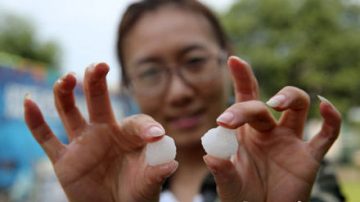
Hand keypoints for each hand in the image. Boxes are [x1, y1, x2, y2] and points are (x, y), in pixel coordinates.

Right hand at [24, 63, 177, 201]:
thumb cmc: (136, 192)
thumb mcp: (149, 183)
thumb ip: (157, 171)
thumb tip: (171, 162)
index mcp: (129, 135)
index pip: (137, 122)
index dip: (146, 127)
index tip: (155, 135)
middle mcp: (104, 132)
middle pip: (98, 100)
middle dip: (97, 82)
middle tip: (99, 66)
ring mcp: (82, 143)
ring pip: (69, 111)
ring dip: (65, 93)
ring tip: (67, 78)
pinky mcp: (64, 159)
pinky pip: (46, 138)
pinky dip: (35, 120)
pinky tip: (29, 101)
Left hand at [203, 57, 340, 201]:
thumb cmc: (243, 197)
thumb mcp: (229, 185)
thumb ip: (222, 170)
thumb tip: (210, 156)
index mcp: (245, 133)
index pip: (244, 98)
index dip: (242, 77)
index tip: (233, 58)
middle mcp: (268, 131)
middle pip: (263, 105)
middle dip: (244, 110)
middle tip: (228, 121)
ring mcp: (290, 141)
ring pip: (298, 106)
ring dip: (289, 97)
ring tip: (275, 102)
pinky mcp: (310, 156)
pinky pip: (327, 133)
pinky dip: (330, 118)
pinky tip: (324, 105)